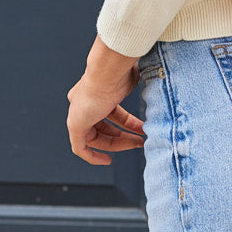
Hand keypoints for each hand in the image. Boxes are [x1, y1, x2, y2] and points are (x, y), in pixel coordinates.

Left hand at [67, 36, 146, 166]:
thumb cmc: (120, 70)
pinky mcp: (75, 125)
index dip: (124, 123)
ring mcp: (78, 113)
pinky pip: (81, 148)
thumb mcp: (131, 78)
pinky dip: (93, 157)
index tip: (138, 130)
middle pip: (104, 126)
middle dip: (124, 135)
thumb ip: (136, 84)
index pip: (110, 112)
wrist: (108, 70)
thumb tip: (156, 77)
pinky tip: (107, 161)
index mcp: (95, 90)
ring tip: (138, 144)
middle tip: (141, 139)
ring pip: (96, 138)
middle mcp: (83, 102)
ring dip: (118, 144)